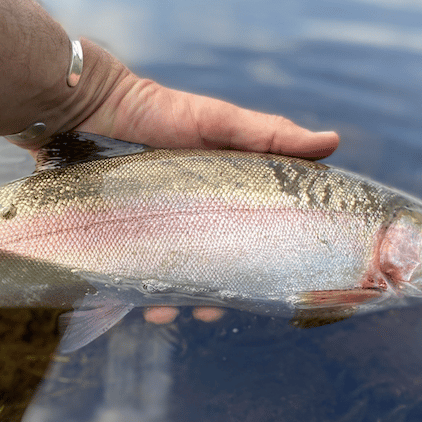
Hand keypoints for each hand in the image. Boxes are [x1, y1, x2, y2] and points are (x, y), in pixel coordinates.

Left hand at [50, 41, 339, 323]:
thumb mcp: (219, 120)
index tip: (266, 285)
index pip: (245, 237)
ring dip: (176, 301)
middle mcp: (188, 218)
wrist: (87, 109)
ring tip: (170, 311)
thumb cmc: (158, 110)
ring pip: (170, 278)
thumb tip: (333, 141)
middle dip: (214, 293)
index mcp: (218, 197)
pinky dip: (138, 296)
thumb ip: (269, 135)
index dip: (257, 263)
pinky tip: (142, 306)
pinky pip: (129, 276)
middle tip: (213, 310)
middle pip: (208, 265)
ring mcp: (150, 230)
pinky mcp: (116, 238)